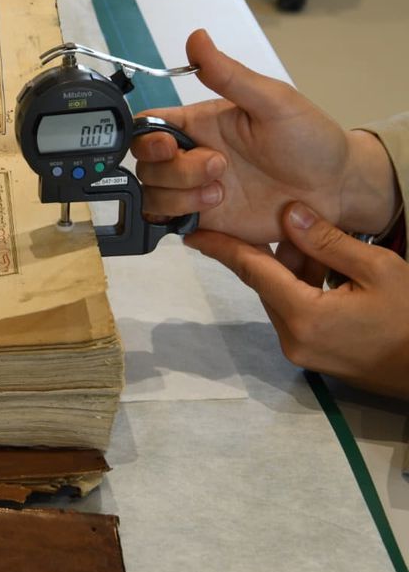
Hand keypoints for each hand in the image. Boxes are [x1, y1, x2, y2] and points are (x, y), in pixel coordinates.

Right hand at [132, 30, 398, 242]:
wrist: (335, 189)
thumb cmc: (311, 140)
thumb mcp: (273, 101)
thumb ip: (229, 75)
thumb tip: (197, 38)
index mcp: (200, 124)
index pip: (148, 127)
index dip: (146, 138)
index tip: (167, 145)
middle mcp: (191, 156)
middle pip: (146, 165)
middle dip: (175, 170)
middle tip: (219, 167)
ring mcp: (194, 189)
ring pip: (152, 195)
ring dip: (180, 196)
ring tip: (221, 193)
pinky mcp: (203, 219)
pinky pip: (167, 221)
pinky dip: (179, 216)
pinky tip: (213, 208)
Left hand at [185, 202, 408, 397]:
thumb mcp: (377, 269)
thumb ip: (327, 241)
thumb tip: (288, 214)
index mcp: (304, 316)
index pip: (252, 272)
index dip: (223, 249)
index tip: (194, 234)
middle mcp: (293, 338)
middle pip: (267, 284)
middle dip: (278, 252)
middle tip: (298, 223)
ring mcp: (302, 351)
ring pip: (282, 297)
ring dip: (295, 271)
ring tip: (327, 249)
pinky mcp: (313, 356)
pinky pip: (296, 314)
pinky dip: (305, 290)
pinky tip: (334, 275)